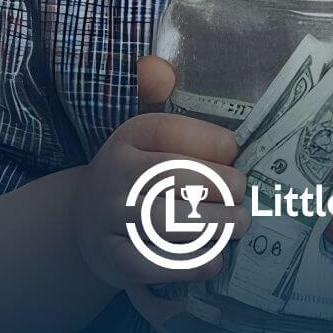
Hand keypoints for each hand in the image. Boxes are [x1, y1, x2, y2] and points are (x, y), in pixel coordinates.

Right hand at [68, 54, 248, 290]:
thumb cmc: (138, 175)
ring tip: (239, 225)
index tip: (237, 154)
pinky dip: (190, 265)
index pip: (174, 132)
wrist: (86, 224)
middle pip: (177, 178)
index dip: (214, 143)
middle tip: (245, 197)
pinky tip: (215, 260)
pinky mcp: (113, 259)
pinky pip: (154, 264)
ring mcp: (110, 218)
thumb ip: (160, 98)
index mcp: (129, 137)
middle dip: (223, 188)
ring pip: (170, 222)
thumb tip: (157, 66)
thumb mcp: (147, 136)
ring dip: (216, 226)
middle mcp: (115, 174)